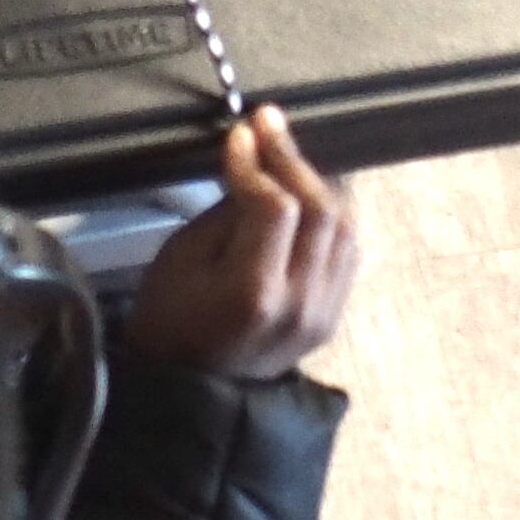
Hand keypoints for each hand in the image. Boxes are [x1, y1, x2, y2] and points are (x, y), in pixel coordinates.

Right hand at [123, 107, 358, 379]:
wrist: (190, 392)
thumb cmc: (170, 322)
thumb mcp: (180, 257)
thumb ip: (227, 209)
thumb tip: (256, 160)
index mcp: (254, 293)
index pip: (278, 207)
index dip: (261, 161)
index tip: (240, 134)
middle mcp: (301, 303)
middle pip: (324, 210)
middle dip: (295, 158)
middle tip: (268, 127)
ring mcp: (324, 312)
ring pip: (348, 226)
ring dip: (321, 182)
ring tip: (288, 155)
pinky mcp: (333, 314)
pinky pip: (349, 250)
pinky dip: (333, 214)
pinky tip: (307, 194)